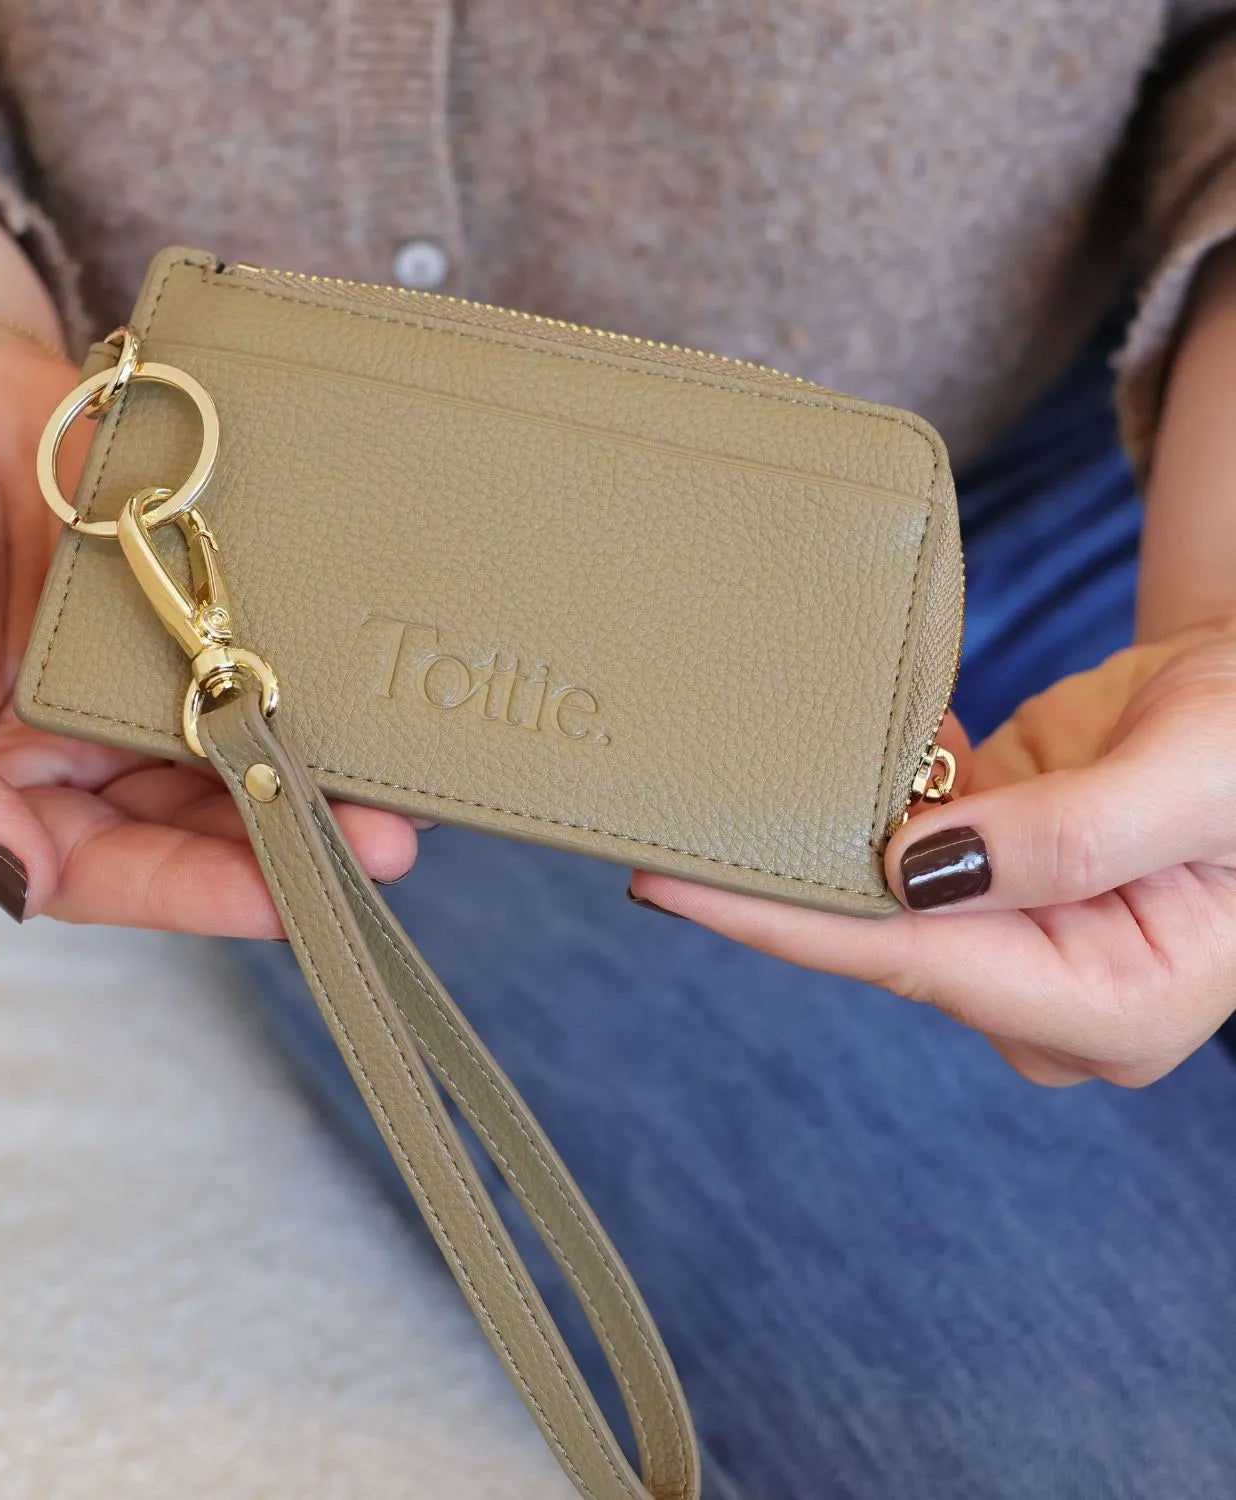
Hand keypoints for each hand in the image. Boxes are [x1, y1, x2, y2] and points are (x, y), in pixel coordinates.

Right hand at [0, 196, 413, 930]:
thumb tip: (15, 880)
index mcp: (7, 781)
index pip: (111, 868)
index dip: (199, 892)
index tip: (286, 899)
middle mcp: (90, 744)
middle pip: (203, 820)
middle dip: (292, 836)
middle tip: (387, 845)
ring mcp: (152, 671)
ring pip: (248, 743)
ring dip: (324, 771)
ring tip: (412, 788)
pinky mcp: (199, 600)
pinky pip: (265, 646)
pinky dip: (319, 675)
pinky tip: (378, 689)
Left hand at [631, 620, 1235, 1086]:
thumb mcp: (1202, 780)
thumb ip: (1071, 836)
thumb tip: (912, 870)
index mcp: (1112, 1003)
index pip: (910, 959)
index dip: (782, 921)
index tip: (668, 883)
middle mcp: (1047, 991)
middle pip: (878, 936)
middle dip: (776, 881)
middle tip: (662, 823)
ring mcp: (1013, 939)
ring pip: (878, 889)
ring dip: (816, 829)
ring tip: (719, 780)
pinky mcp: (987, 881)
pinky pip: (900, 842)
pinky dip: (867, 793)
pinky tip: (838, 752)